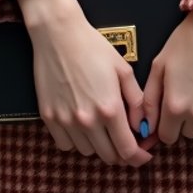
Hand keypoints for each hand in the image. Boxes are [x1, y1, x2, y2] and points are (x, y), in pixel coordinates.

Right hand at [17, 0, 149, 166]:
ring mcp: (65, 121)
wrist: (58, 35)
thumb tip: (143, 126)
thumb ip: (137, 102)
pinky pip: (66, 144)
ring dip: (99, 146)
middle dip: (121, 153)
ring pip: (88, 152)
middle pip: (108, 156)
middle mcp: (87, 121)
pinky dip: (77, 141)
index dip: (139, 157)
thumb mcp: (123, 70)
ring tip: (103, 128)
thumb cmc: (93, 48)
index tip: (143, 155)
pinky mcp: (49, 118)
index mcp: (109, 109)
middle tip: (126, 140)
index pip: (127, 150)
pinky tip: (82, 125)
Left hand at [141, 11, 192, 147]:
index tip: (169, 113)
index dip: (166, 126)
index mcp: (175, 106)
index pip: (167, 138)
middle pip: (188, 134)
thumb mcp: (159, 66)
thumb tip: (146, 127)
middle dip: (185, 121)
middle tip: (188, 96)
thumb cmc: (184, 43)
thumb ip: (150, 100)